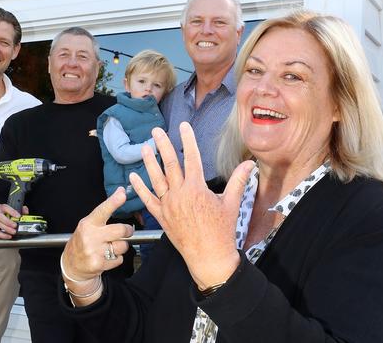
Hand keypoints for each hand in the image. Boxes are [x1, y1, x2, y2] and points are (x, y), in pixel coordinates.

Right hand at [0, 204, 25, 238]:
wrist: (2, 217)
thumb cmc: (8, 214)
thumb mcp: (15, 210)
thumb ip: (21, 210)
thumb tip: (25, 210)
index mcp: (1, 207)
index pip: (5, 207)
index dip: (12, 212)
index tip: (18, 216)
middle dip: (8, 222)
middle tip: (15, 226)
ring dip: (6, 229)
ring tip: (13, 232)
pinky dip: (2, 235)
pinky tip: (8, 236)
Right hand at [61, 188, 133, 292]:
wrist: (71, 265)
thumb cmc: (82, 242)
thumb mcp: (88, 225)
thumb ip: (103, 214)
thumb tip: (120, 193)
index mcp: (88, 224)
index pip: (103, 210)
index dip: (114, 201)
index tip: (122, 193)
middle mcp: (90, 236)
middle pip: (120, 230)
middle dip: (127, 231)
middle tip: (126, 231)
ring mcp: (94, 251)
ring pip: (122, 246)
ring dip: (121, 247)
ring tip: (111, 247)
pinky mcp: (98, 264)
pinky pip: (119, 259)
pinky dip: (116, 258)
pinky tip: (107, 257)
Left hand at [129, 122, 254, 288]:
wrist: (209, 256)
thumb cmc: (222, 231)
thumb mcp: (232, 204)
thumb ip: (238, 181)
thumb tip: (250, 164)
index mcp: (197, 189)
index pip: (191, 158)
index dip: (187, 140)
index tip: (183, 126)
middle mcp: (180, 195)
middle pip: (170, 164)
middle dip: (163, 145)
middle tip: (156, 131)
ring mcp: (169, 206)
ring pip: (156, 179)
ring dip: (150, 162)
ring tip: (144, 147)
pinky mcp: (162, 218)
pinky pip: (148, 200)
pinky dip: (140, 188)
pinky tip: (133, 177)